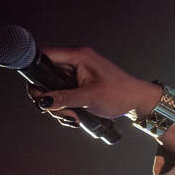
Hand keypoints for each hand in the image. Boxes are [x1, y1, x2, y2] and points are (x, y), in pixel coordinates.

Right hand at [23, 45, 159, 127]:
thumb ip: (65, 99)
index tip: (38, 93)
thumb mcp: (90, 98)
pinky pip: (62, 93)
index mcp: (77, 55)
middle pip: (46, 76)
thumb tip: (43, 101)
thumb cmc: (121, 95)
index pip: (44, 56)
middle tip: (59, 113)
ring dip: (58, 106)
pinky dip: (64, 106)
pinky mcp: (78, 83)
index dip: (36, 73)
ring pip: (53, 87)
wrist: (138, 101)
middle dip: (49, 97)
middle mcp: (74, 60)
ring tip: (72, 118)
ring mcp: (76, 72)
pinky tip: (74, 116)